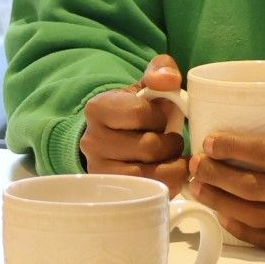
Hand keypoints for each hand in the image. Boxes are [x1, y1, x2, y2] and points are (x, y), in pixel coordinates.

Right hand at [79, 54, 189, 193]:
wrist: (114, 137)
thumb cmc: (136, 109)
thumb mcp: (146, 84)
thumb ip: (161, 70)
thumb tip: (169, 80)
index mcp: (98, 109)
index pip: (140, 113)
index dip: (161, 116)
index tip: (163, 118)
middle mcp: (91, 141)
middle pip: (147, 147)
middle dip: (171, 143)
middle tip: (173, 140)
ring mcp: (99, 170)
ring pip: (149, 174)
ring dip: (172, 166)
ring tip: (173, 157)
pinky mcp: (112, 193)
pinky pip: (148, 192)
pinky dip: (168, 184)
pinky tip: (170, 173)